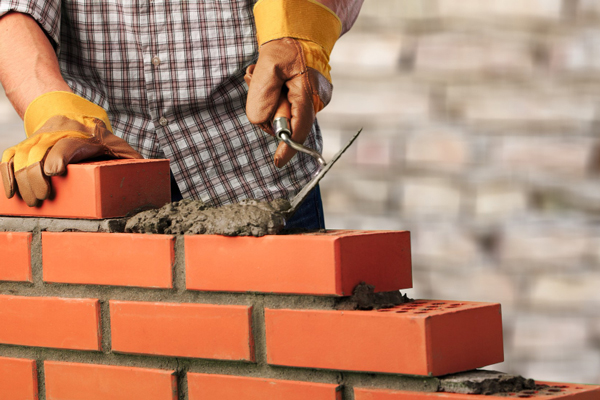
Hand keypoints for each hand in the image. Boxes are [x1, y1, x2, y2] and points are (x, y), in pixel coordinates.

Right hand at [0, 91, 142, 205]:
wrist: (76, 115)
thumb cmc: (105, 142)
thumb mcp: (123, 150)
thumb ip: (133, 163)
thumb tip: (147, 179)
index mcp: (86, 135)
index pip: (68, 142)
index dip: (59, 155)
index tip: (54, 173)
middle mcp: (60, 132)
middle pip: (40, 150)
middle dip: (37, 176)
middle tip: (42, 199)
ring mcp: (41, 136)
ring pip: (23, 153)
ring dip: (22, 178)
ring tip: (30, 201)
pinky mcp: (28, 143)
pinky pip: (11, 154)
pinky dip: (6, 172)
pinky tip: (10, 192)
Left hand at [244, 0, 341, 167]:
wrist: (302, 30)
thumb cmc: (286, 45)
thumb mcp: (268, 66)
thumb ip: (262, 96)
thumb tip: (261, 121)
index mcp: (308, 94)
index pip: (299, 129)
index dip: (287, 147)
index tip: (277, 162)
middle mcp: (316, 101)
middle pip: (287, 123)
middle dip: (269, 111)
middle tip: (258, 82)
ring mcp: (314, 100)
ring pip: (284, 115)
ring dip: (269, 101)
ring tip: (265, 76)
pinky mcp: (308, 98)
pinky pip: (287, 107)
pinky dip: (275, 98)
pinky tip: (272, 80)